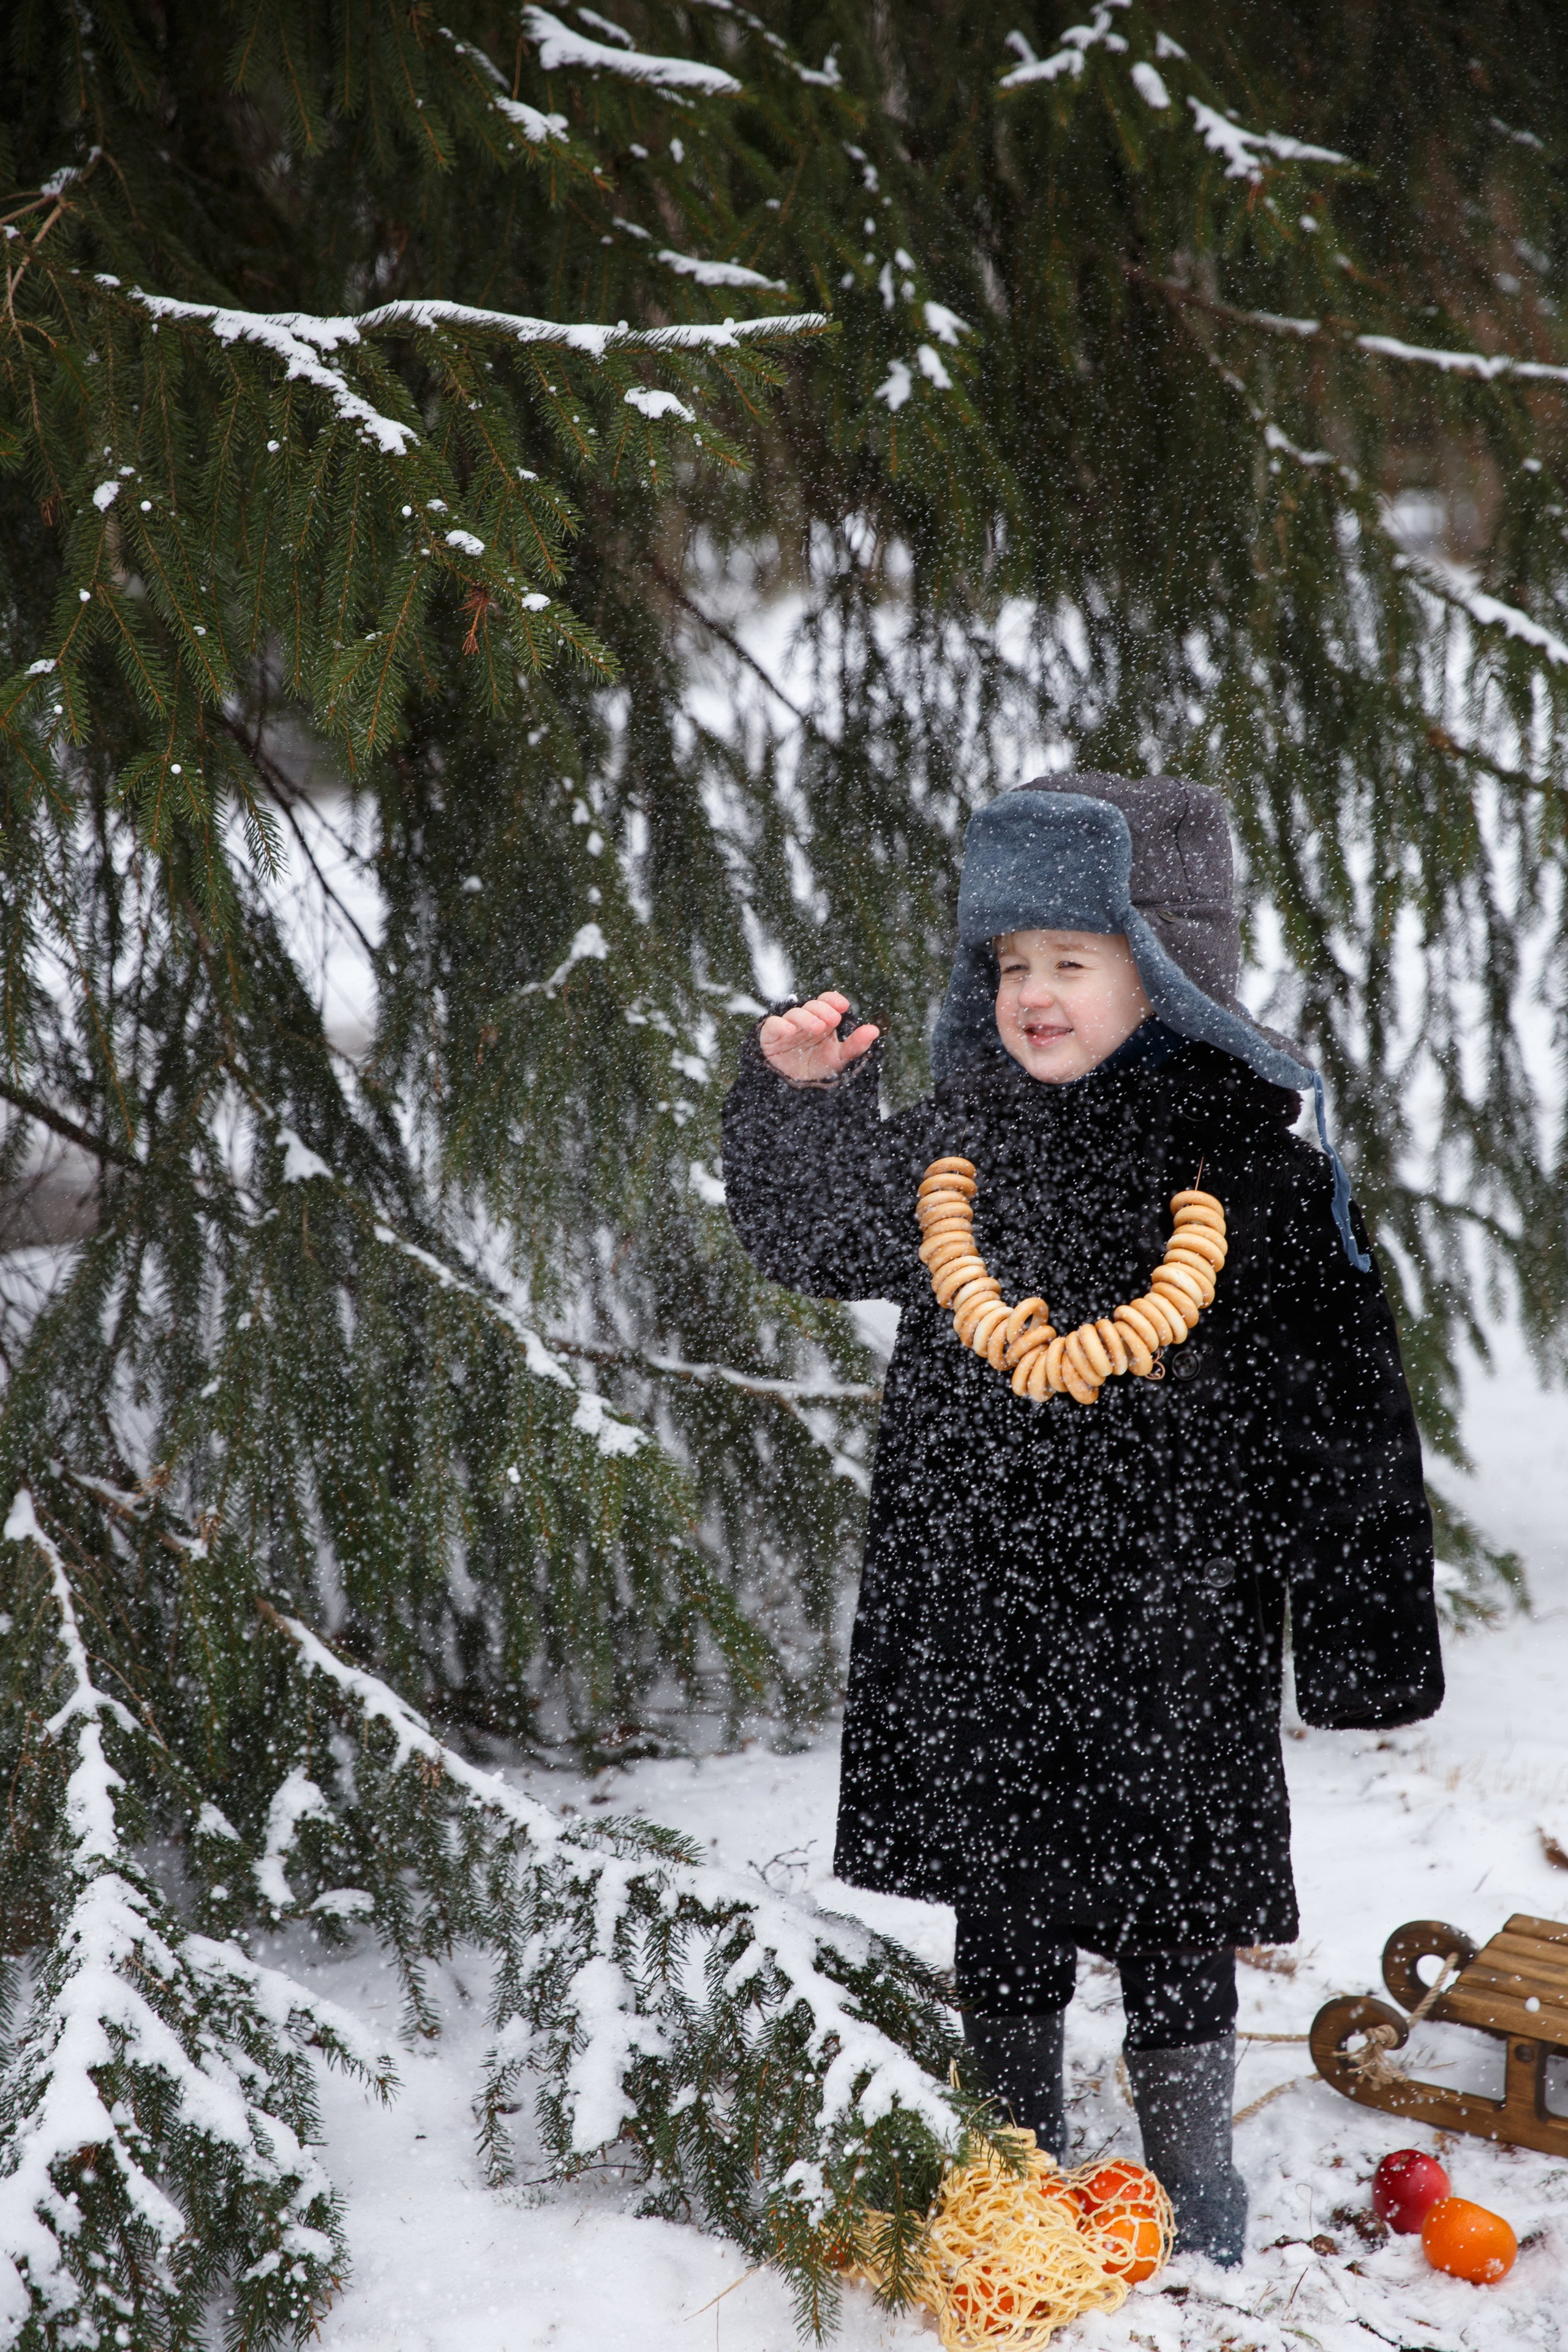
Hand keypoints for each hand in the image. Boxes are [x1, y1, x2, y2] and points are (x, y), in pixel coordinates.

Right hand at [759, 991, 879, 1085]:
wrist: (795, 1089)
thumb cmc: (818, 1068)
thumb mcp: (840, 1059)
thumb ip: (856, 1045)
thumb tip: (875, 1030)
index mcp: (822, 1021)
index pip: (826, 1002)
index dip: (833, 1000)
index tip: (843, 1006)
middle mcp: (805, 1021)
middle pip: (812, 1006)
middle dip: (823, 1009)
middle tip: (833, 1020)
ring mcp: (787, 1027)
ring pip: (794, 1014)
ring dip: (806, 1018)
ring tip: (818, 1028)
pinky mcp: (770, 1036)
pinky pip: (772, 1025)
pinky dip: (780, 1025)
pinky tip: (790, 1031)